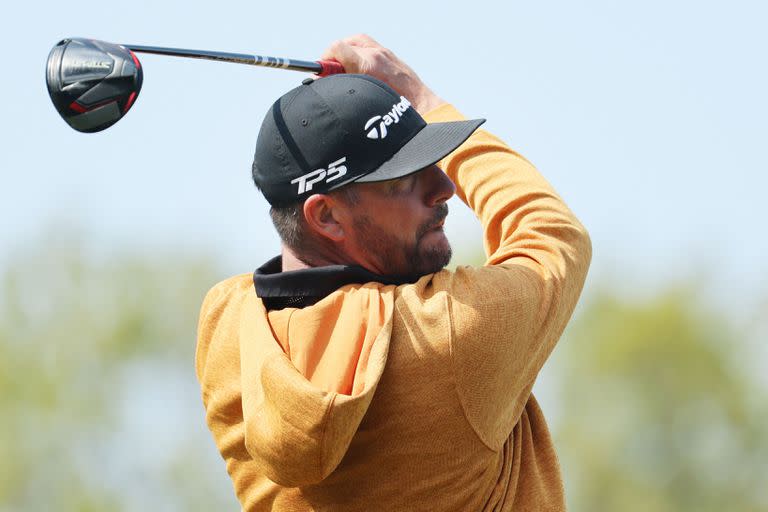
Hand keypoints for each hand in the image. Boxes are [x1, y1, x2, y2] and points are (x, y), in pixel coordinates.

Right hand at [321, 34, 444, 114]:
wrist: (423, 108)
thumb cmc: (395, 111)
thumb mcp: (365, 101)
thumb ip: (342, 90)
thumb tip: (322, 85)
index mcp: (370, 64)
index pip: (336, 49)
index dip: (323, 61)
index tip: (319, 75)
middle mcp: (377, 54)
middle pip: (342, 46)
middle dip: (332, 60)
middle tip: (329, 77)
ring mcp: (384, 52)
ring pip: (354, 43)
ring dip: (344, 55)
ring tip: (342, 73)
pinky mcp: (389, 55)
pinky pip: (366, 46)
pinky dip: (357, 54)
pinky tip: (356, 71)